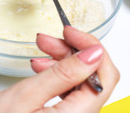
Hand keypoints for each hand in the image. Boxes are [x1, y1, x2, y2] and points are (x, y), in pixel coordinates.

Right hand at [0, 26, 119, 112]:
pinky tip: (42, 67)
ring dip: (63, 60)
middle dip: (72, 51)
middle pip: (92, 76)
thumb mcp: (26, 96)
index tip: (70, 33)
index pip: (104, 76)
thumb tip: (93, 54)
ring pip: (81, 80)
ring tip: (41, 50)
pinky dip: (58, 74)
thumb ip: (63, 75)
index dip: (90, 48)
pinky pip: (69, 90)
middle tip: (48, 39)